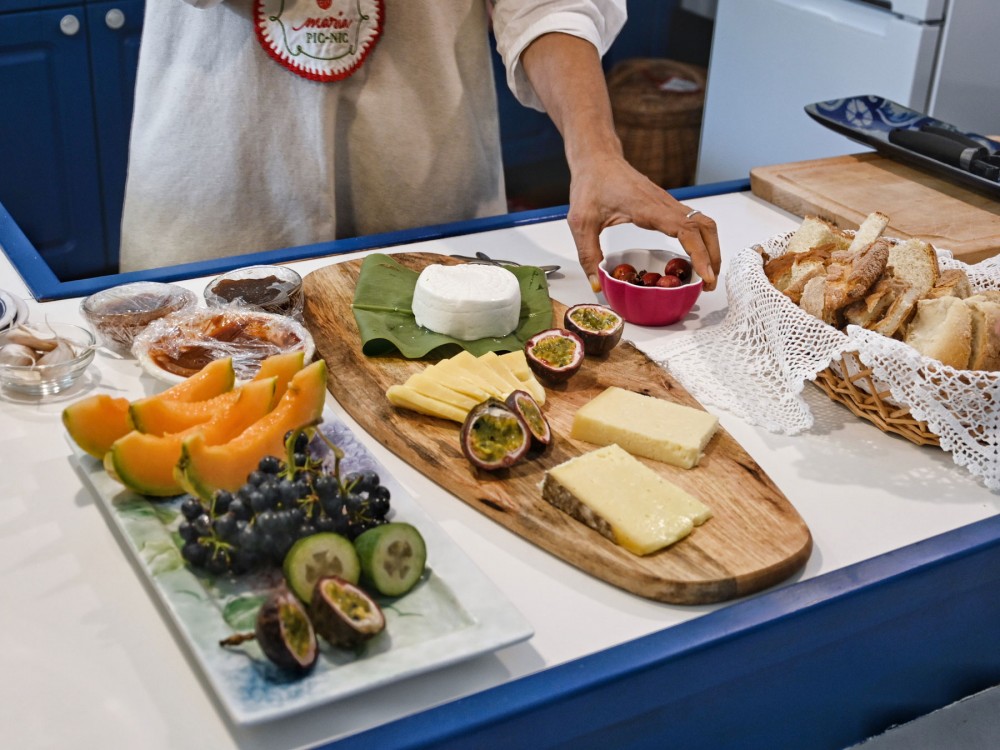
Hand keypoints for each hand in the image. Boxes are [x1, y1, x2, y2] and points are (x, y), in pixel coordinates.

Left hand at [567, 154, 721, 291]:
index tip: (705, 276)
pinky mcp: (666, 205)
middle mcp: (664, 204)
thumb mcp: (581, 223)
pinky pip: (693, 222)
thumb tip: (598, 285)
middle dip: (713, 256)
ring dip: (710, 248)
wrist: (596, 159)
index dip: (700, 254)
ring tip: (706, 274)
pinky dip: (701, 240)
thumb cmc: (590, 184)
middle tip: (708, 284)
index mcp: (648, 208)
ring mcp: (668, 203)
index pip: (686, 230)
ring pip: (703, 223)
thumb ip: (588, 255)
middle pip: (704, 227)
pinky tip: (694, 257)